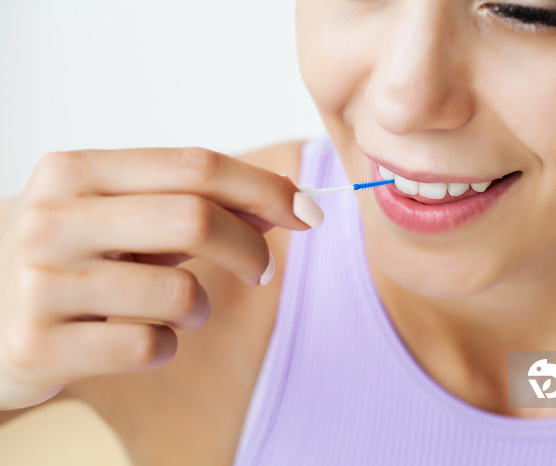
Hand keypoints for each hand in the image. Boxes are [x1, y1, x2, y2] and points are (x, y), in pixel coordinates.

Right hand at [0, 147, 322, 408]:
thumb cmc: (69, 257)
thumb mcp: (116, 216)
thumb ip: (189, 205)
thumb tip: (284, 202)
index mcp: (76, 172)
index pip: (194, 166)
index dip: (263, 188)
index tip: (308, 212)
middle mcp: (53, 218)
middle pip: (195, 219)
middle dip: (250, 247)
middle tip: (261, 268)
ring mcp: (40, 283)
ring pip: (179, 294)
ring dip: (200, 308)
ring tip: (179, 310)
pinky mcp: (38, 345)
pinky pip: (150, 347)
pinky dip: (167, 346)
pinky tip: (143, 340)